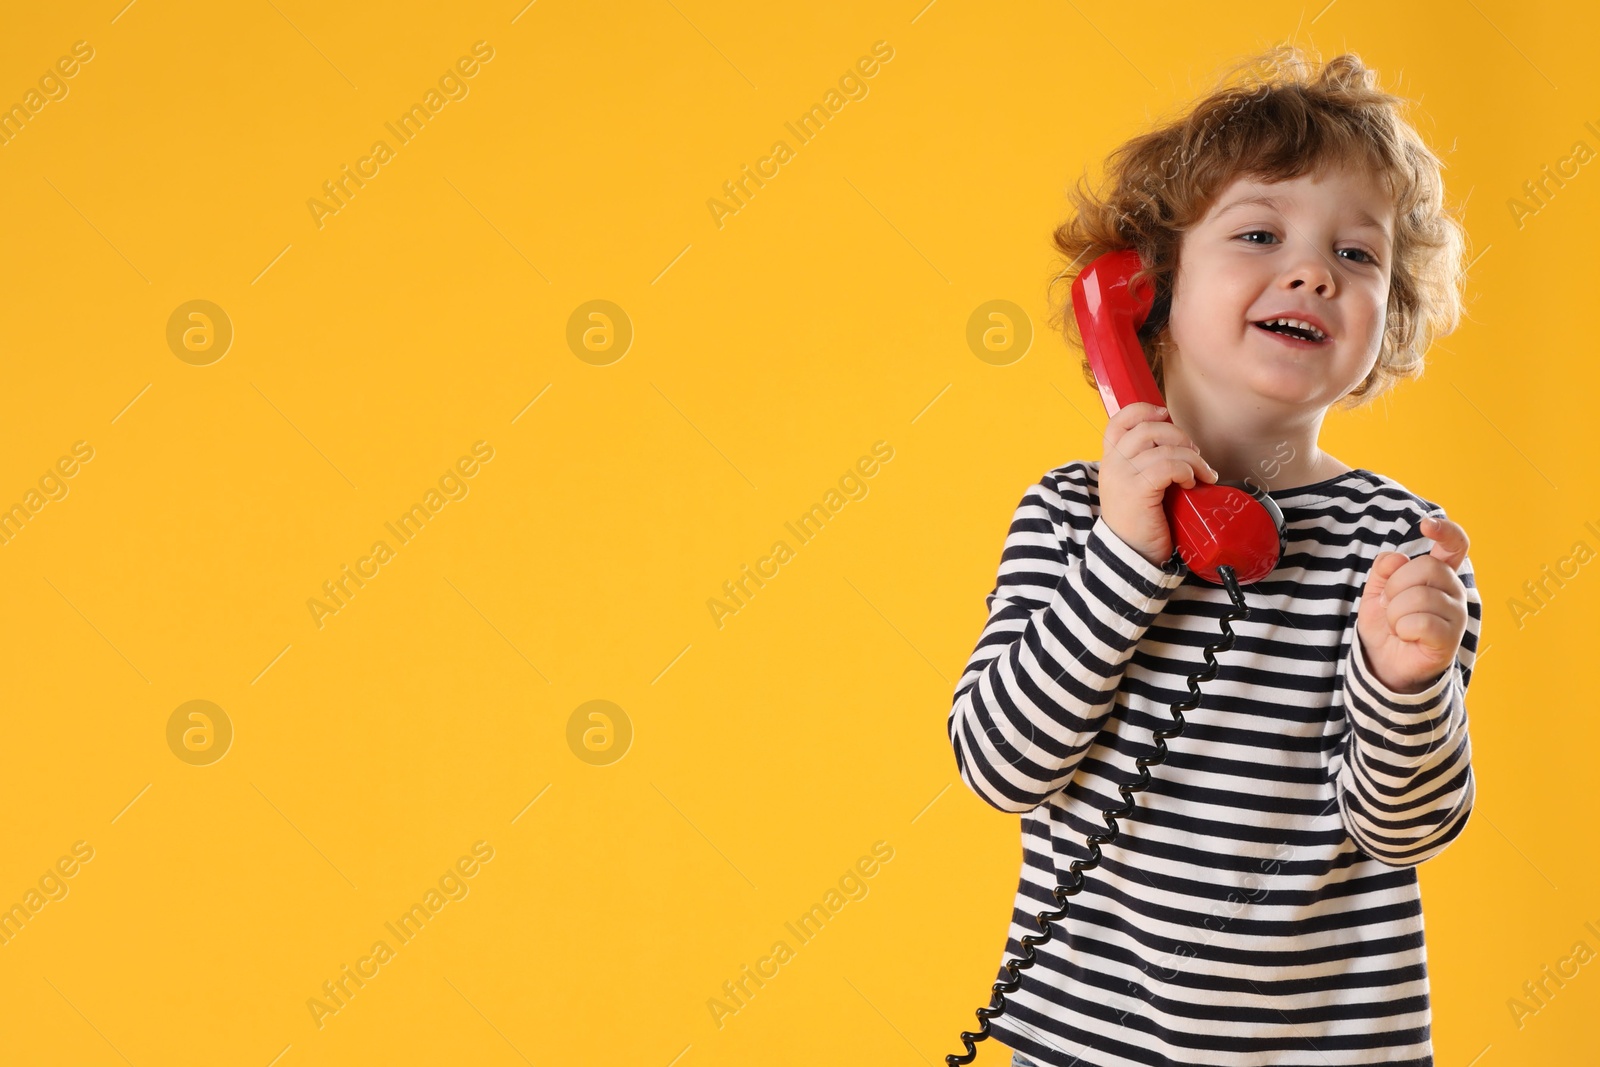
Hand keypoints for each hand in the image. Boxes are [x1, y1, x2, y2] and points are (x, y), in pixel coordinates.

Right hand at [1099, 402, 1217, 567]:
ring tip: (1201, 474)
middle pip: (1149, 428)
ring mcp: (1122, 476)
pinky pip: (1169, 466)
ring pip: (1164, 448)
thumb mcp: (1137, 486)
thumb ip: (1146, 463)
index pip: (1119, 421)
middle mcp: (1113, 464)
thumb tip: (1179, 444)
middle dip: (1180, 436)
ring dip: (1192, 458)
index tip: (1165, 415)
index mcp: (1110, 460)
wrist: (1130, 555)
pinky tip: (1192, 483)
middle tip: (1194, 453)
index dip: (1143, 410)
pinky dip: (1187, 470)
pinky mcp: (1137, 489)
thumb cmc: (1140, 522)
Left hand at [1355, 514, 1469, 693]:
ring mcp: (1457, 615)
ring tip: (1397, 624)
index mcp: (1440, 574)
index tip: (1426, 525)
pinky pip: (1420, 622)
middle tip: (1390, 605)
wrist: (1385, 663)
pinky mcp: (1451, 638)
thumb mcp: (1377, 591)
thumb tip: (1397, 559)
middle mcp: (1454, 590)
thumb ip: (1384, 570)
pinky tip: (1406, 636)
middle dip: (1395, 586)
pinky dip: (1402, 628)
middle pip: (1426, 568)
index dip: (1446, 531)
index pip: (1456, 545)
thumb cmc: (1387, 624)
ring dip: (1395, 612)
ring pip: (1419, 596)